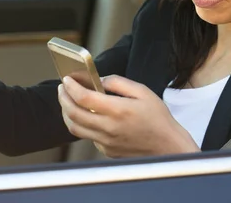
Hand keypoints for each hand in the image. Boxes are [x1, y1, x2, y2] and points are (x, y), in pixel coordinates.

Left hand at [58, 74, 199, 157]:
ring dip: (66, 112)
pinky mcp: (106, 150)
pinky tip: (86, 114)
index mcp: (118, 110)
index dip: (71, 87)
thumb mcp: (142, 91)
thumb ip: (118, 82)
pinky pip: (87, 136)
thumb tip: (98, 80)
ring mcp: (106, 142)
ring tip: (67, 100)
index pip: (84, 97)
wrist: (168, 146)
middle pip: (73, 113)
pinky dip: (82, 123)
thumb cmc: (158, 117)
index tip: (67, 79)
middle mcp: (109, 128)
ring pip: (75, 127)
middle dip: (63, 98)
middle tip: (62, 88)